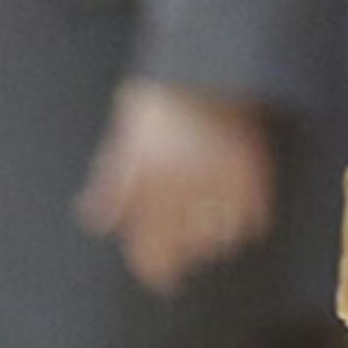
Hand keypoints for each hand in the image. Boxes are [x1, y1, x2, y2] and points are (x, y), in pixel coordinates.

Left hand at [77, 80, 274, 295]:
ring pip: (222, 238)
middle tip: (191, 260)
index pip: (149, 247)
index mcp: (145, 185)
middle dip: (188, 258)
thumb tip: (93, 220)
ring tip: (217, 236)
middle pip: (187, 249)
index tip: (165, 282)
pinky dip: (250, 223)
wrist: (209, 64)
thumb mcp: (125, 140)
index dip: (156, 270)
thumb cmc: (161, 101)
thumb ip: (112, 184)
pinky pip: (254, 217)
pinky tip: (246, 218)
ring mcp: (217, 180)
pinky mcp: (252, 170)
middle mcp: (179, 189)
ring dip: (218, 241)